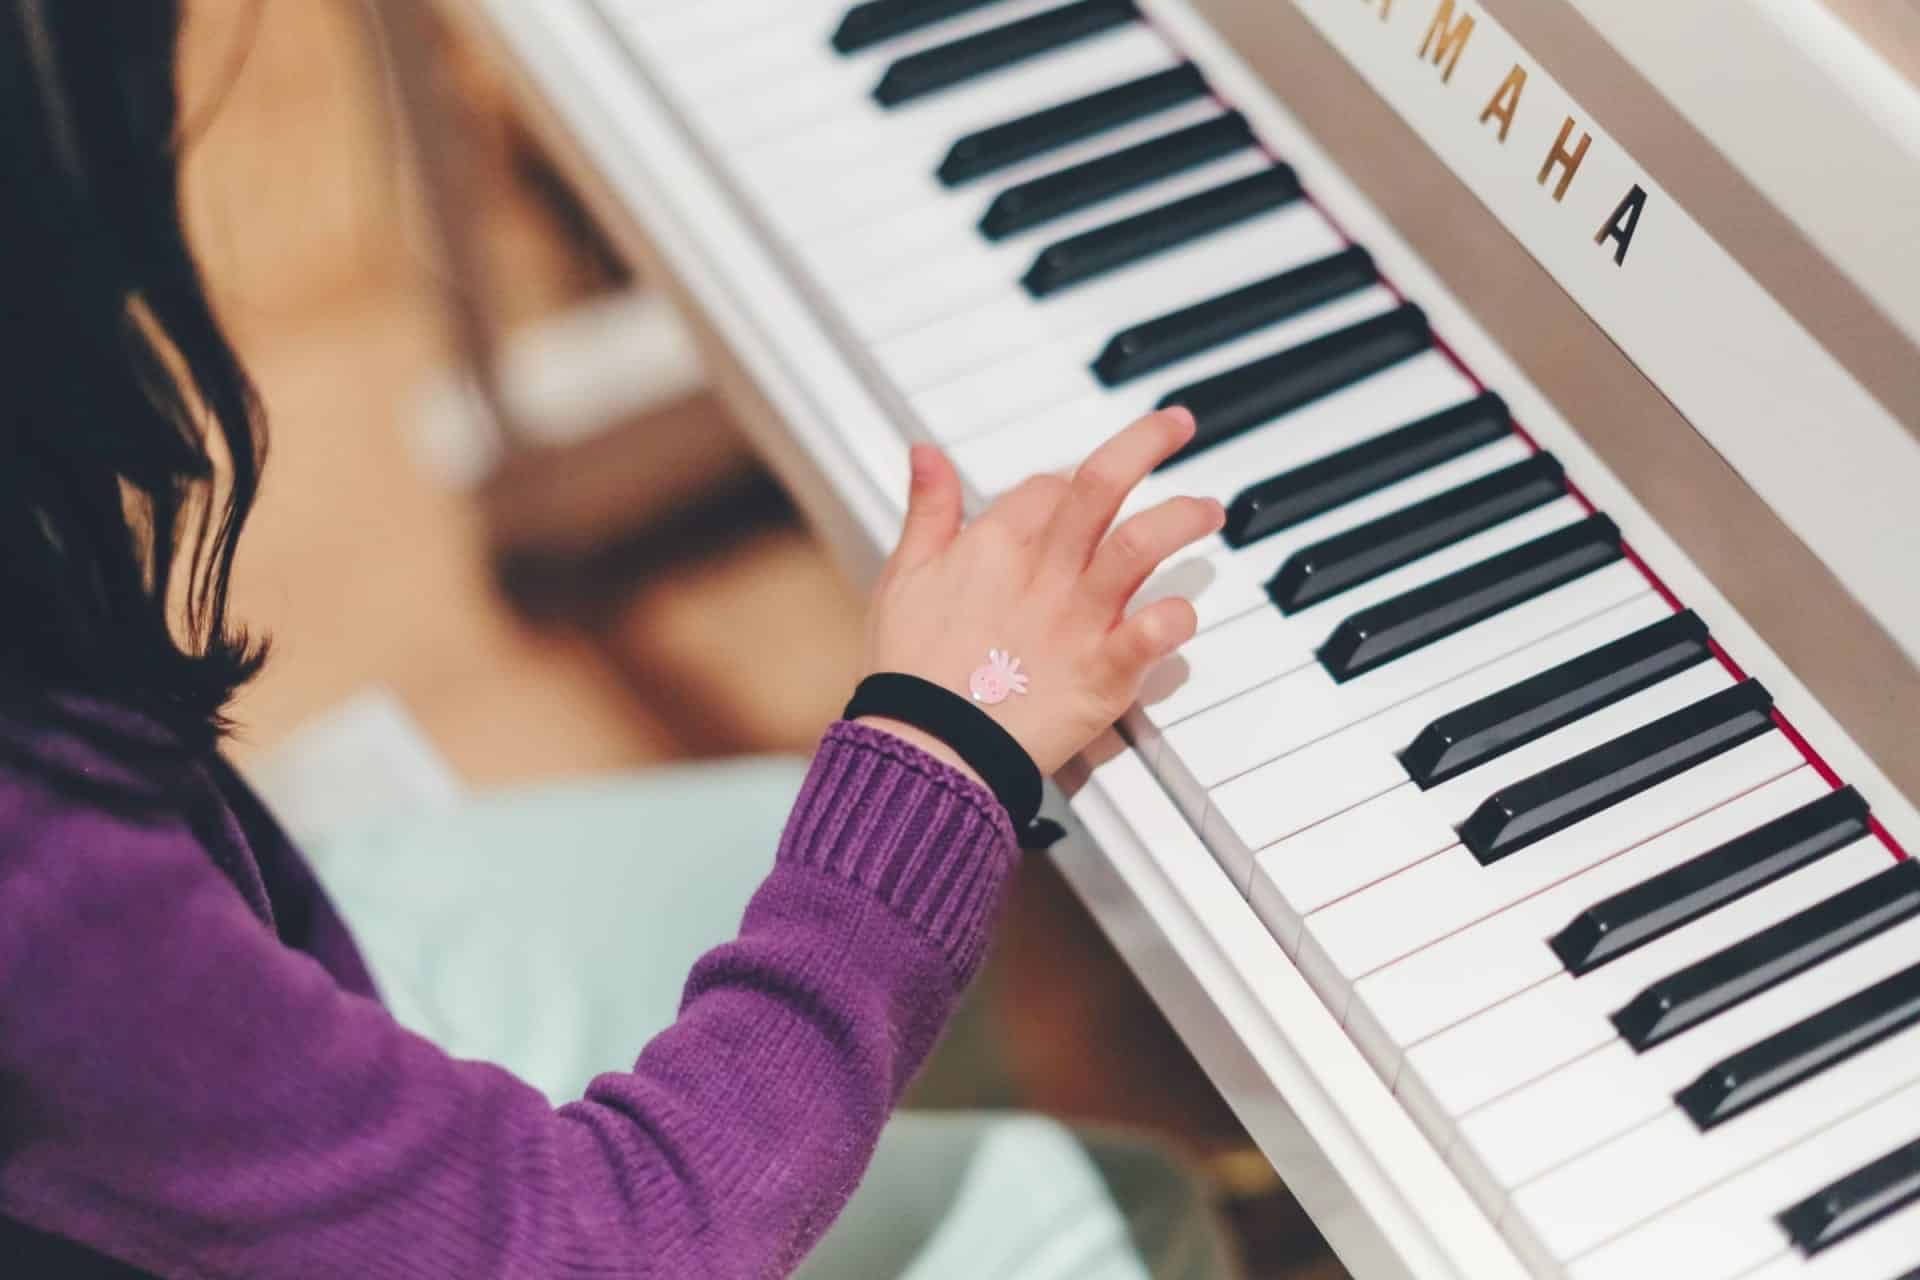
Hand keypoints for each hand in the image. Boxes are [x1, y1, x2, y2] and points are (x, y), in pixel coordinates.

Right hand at [858, 407, 1223, 778]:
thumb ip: (927, 512)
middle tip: (1178, 424)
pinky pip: (1150, 635)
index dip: (1070, 484)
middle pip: (1102, 484)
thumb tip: (925, 453)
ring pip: (1140, 544)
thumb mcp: (903, 577)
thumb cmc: (909, 671)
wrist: (923, 749)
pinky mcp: (1101, 672)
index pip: (1049, 487)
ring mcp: (1076, 619)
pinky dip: (1175, 619)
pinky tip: (1183, 613)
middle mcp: (1042, 570)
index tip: (1086, 495)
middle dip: (1147, 442)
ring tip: (1207, 510)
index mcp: (994, 544)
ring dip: (1181, 517)